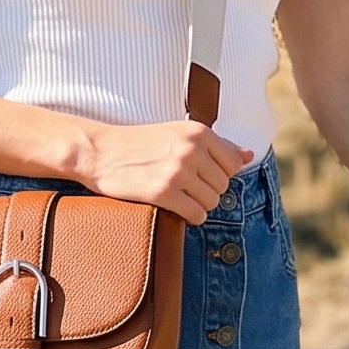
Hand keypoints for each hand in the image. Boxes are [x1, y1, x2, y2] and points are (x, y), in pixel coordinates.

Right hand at [83, 119, 251, 222]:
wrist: (100, 152)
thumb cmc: (139, 143)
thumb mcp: (178, 133)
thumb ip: (216, 145)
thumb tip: (248, 156)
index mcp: (198, 132)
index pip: (234, 165)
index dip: (218, 174)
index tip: (198, 174)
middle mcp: (191, 149)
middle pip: (223, 186)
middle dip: (207, 191)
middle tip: (183, 186)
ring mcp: (177, 171)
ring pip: (212, 202)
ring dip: (197, 205)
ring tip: (177, 196)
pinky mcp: (163, 192)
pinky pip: (196, 215)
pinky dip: (189, 216)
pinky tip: (174, 207)